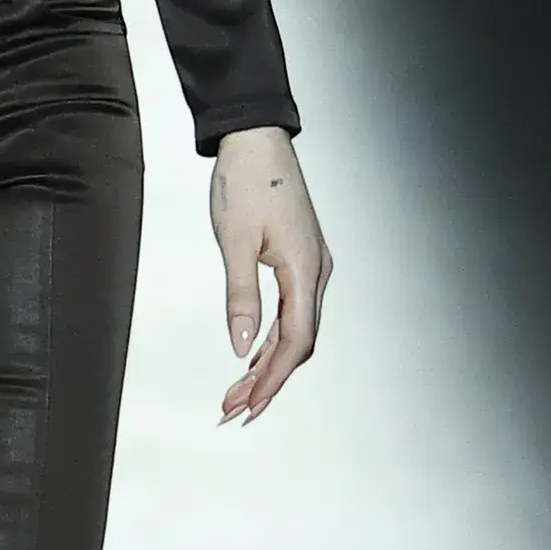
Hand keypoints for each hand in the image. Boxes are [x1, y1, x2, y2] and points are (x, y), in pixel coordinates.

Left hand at [210, 128, 330, 423]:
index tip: (248, 407)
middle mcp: (316, 272)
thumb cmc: (246, 181)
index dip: (271, 379)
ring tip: (236, 392)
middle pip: (298, 343)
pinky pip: (291, 311)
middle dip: (267, 381)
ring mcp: (311, 266)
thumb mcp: (234, 241)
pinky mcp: (301, 259)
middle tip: (233, 409)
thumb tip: (239, 346)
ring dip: (267, 363)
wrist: (257, 139)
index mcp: (305, 270)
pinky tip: (251, 355)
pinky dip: (270, 338)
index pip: (295, 341)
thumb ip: (240, 296)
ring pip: (295, 329)